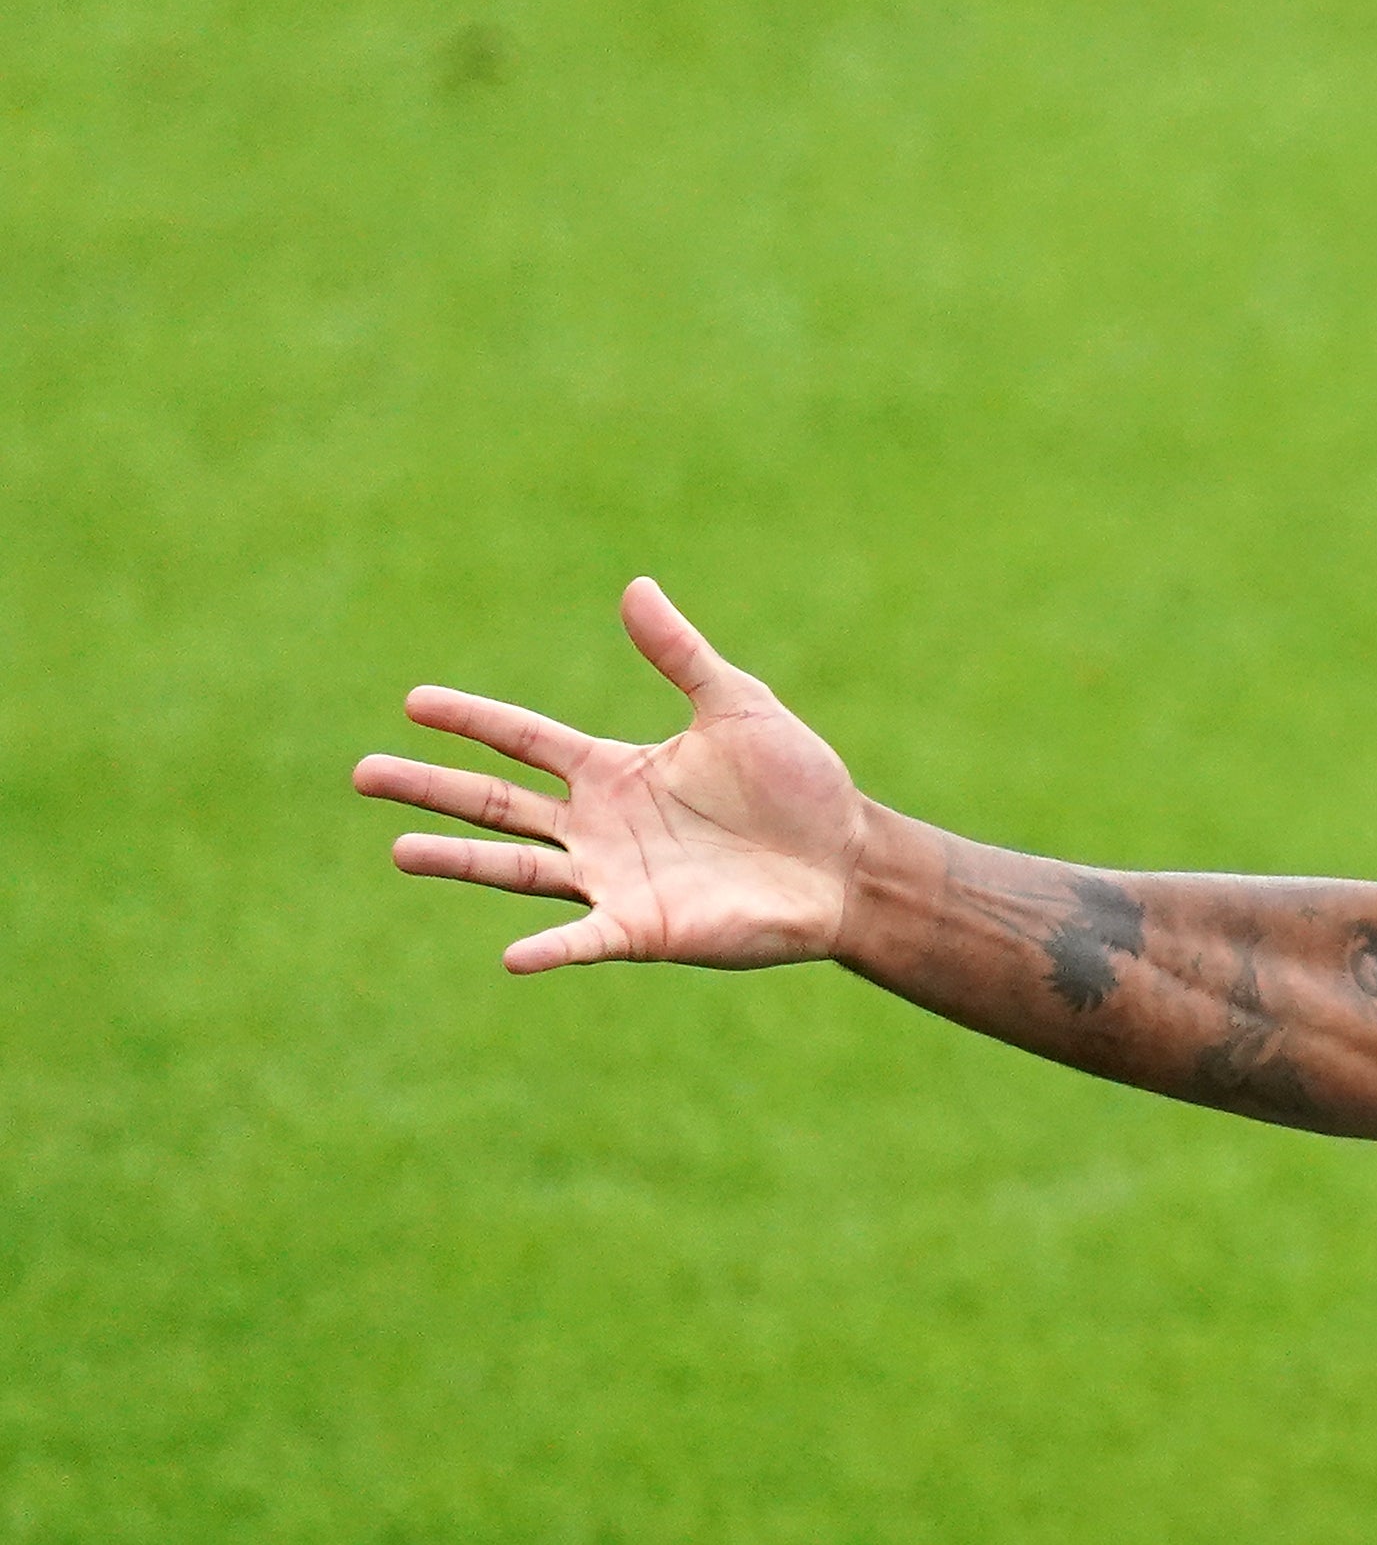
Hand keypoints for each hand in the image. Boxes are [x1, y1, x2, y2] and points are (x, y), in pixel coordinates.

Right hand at [354, 578, 869, 972]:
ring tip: (399, 849)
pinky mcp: (646, 928)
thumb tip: (635, 587)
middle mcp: (600, 826)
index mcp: (614, 771)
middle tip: (362, 772)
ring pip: (518, 868)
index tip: (411, 702)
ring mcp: (615, 879)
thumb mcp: (738, 705)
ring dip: (460, 860)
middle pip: (498, 804)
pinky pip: (585, 939)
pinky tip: (511, 957)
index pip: (523, 741)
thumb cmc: (799, 785)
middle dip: (432, 788)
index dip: (471, 721)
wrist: (846, 860)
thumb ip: (681, 655)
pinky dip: (551, 949)